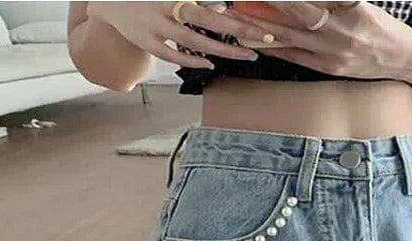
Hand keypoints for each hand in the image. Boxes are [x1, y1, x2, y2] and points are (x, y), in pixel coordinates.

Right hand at [86, 1, 270, 67]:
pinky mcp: (146, 41)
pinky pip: (172, 56)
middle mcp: (165, 6)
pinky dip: (192, 61)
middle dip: (239, 30)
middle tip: (265, 38)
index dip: (235, 14)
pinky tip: (210, 64)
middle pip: (208, 20)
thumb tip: (221, 6)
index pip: (211, 3)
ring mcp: (155, 26)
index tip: (260, 20)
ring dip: (222, 50)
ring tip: (246, 54)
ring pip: (194, 41)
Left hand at [225, 1, 411, 82]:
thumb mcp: (362, 3)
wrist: (403, 58)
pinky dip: (275, 48)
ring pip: (289, 37)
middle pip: (294, 14)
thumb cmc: (383, 25)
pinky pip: (296, 57)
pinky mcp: (329, 69)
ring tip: (237, 18)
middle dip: (265, 5)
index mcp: (352, 9)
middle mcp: (341, 31)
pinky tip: (257, 41)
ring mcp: (333, 53)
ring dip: (261, 28)